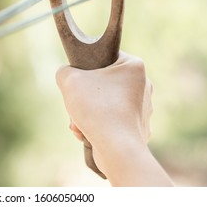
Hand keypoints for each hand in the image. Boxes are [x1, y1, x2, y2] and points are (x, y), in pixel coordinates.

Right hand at [56, 52, 172, 185]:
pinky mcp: (138, 128)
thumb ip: (64, 71)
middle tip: (74, 105)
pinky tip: (85, 133)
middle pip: (102, 84)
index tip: (77, 80)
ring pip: (104, 104)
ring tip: (77, 124)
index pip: (105, 57)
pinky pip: (111, 121)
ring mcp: (142, 108)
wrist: (117, 148)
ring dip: (86, 113)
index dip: (86, 67)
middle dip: (83, 97)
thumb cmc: (97, 108)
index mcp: (134, 67)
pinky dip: (96, 126)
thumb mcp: (69, 80)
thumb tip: (66, 76)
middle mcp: (143, 85)